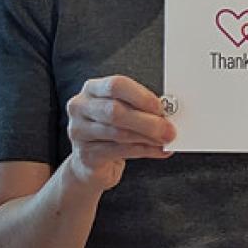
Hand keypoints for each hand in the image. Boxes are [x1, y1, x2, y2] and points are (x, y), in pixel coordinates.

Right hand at [66, 75, 175, 191]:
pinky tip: (158, 151)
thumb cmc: (112, 130)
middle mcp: (81, 107)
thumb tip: (167, 115)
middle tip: (169, 129)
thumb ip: (140, 109)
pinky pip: (120, 151)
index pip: (116, 85)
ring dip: (147, 137)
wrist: (90, 162)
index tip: (160, 107)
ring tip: (165, 140)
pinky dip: (144, 151)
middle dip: (147, 121)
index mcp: (92, 89)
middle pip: (115, 111)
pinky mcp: (85, 154)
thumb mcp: (124, 112)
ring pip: (119, 133)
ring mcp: (79, 131)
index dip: (140, 96)